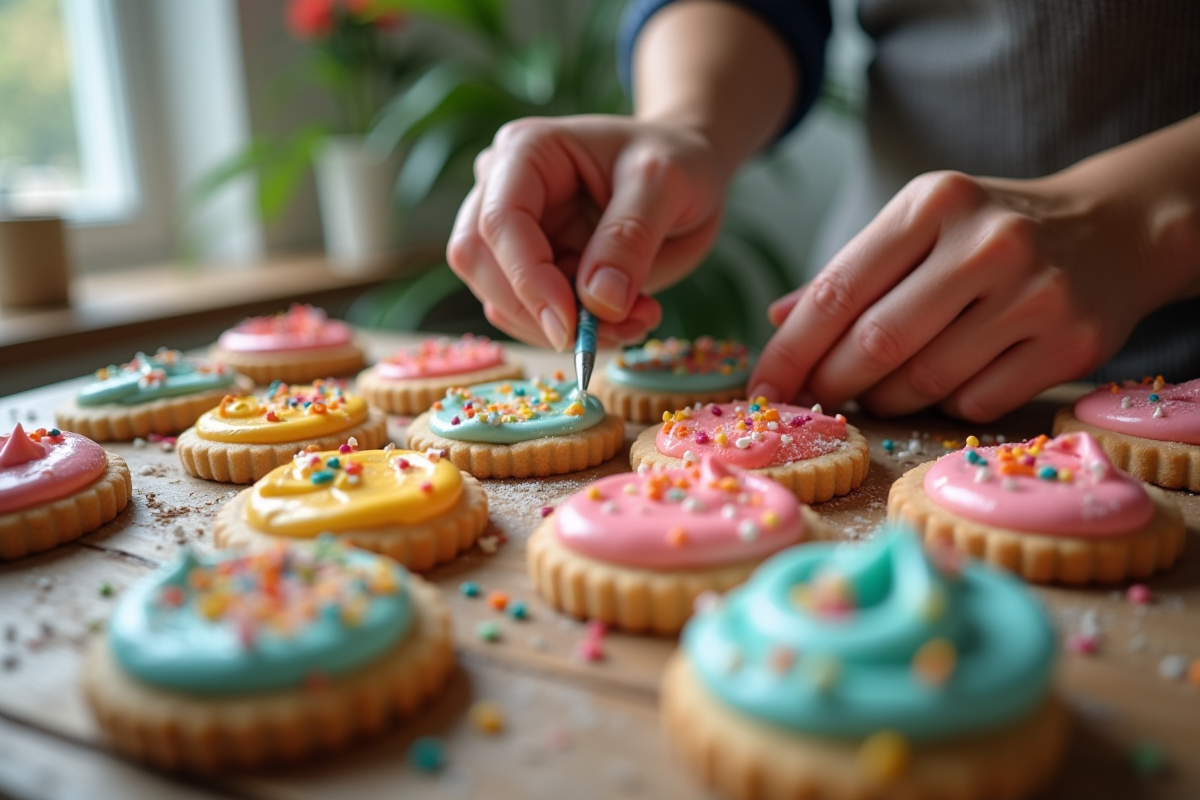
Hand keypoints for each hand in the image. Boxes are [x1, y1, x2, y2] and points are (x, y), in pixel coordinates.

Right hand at [446, 115, 726, 349]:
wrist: (689, 177)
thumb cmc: (675, 161)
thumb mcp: (666, 185)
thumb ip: (630, 238)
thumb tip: (597, 302)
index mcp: (526, 152)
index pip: (499, 222)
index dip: (527, 279)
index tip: (571, 325)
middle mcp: (502, 190)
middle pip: (480, 264)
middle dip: (540, 312)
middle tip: (617, 329)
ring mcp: (512, 234)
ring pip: (501, 301)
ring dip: (563, 330)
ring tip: (636, 319)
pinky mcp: (530, 272)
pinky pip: (529, 318)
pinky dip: (574, 334)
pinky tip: (626, 318)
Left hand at [749, 168, 1192, 421]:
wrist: (1114, 227)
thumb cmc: (988, 233)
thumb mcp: (920, 225)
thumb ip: (849, 272)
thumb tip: (779, 322)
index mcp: (932, 203)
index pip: (838, 290)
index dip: (791, 351)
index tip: (762, 389)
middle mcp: (985, 242)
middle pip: (877, 343)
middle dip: (833, 383)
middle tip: (817, 399)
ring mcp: (1034, 293)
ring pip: (924, 381)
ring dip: (886, 399)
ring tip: (879, 390)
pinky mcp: (1071, 342)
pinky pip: (977, 402)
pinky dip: (946, 406)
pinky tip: (946, 384)